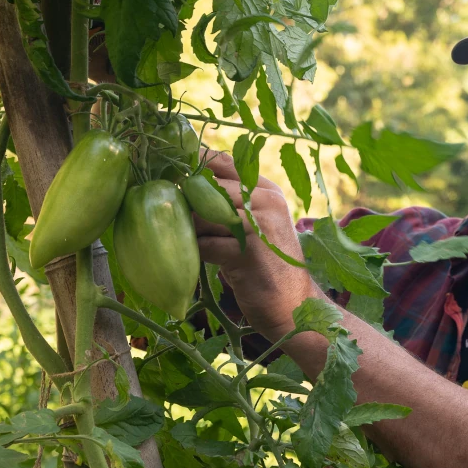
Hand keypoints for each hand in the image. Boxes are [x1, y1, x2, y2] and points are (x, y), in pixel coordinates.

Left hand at [194, 149, 314, 338]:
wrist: (294, 305)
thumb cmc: (266, 265)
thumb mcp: (255, 225)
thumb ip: (230, 203)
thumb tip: (181, 185)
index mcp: (267, 190)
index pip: (223, 162)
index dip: (194, 166)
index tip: (173, 177)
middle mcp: (266, 201)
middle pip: (208, 188)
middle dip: (188, 205)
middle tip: (180, 221)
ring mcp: (259, 225)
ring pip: (204, 216)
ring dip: (193, 232)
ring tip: (200, 245)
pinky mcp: (249, 252)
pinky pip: (206, 245)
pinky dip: (200, 254)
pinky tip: (208, 262)